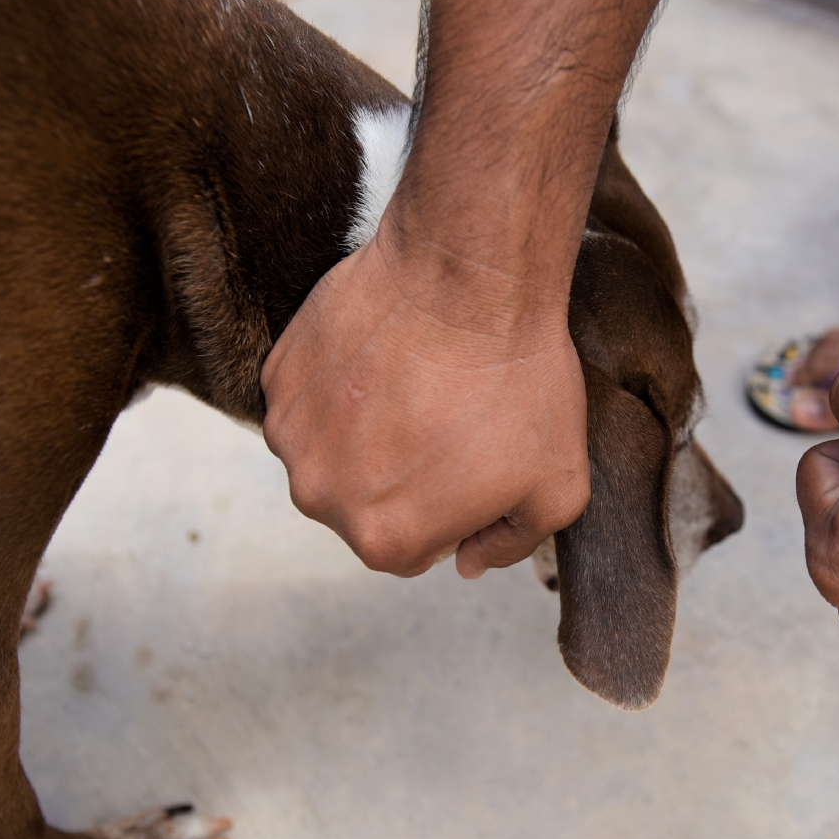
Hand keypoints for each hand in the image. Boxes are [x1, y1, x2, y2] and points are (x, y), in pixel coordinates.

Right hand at [261, 225, 589, 577]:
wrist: (469, 277)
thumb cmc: (519, 382)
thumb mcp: (558, 487)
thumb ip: (512, 544)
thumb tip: (468, 560)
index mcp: (385, 540)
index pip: (416, 550)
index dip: (451, 509)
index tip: (471, 461)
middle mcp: (323, 498)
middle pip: (365, 506)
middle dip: (404, 476)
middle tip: (448, 418)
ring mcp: (293, 435)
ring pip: (332, 454)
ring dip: (367, 431)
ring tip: (417, 385)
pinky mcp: (280, 376)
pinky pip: (310, 402)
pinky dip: (340, 387)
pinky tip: (385, 357)